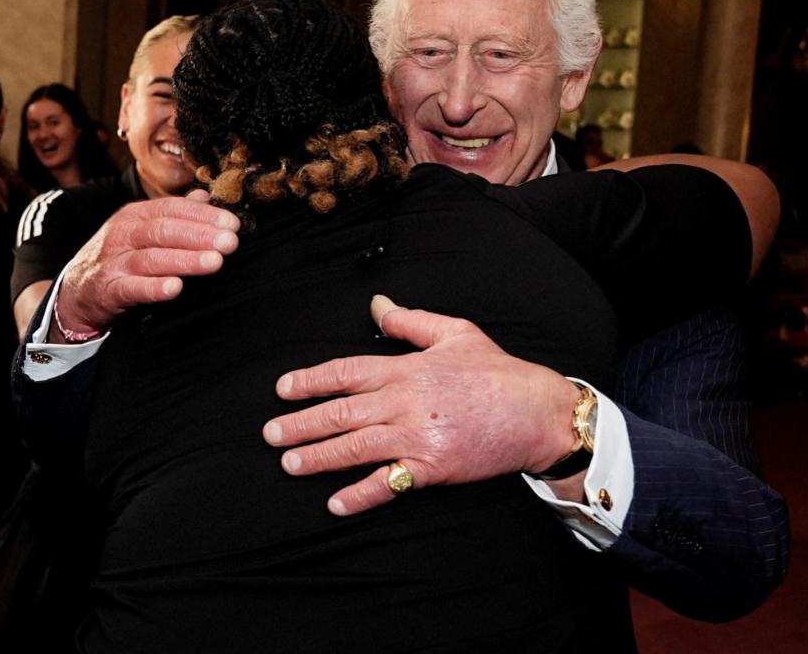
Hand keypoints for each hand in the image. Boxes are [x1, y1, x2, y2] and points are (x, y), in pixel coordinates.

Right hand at [53, 189, 240, 338]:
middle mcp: (123, 234)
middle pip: (164, 230)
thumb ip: (173, 215)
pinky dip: (153, 288)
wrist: (76, 291)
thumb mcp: (142, 230)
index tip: (232, 224)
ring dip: (185, 259)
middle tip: (230, 242)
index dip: (203, 215)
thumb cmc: (117, 258)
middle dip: (200, 235)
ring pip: (151, 257)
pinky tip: (175, 288)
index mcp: (135, 216)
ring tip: (214, 262)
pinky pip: (132, 288)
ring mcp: (114, 261)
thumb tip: (205, 197)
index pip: (171, 209)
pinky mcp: (107, 289)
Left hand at [264, 295, 579, 515]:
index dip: (310, 381)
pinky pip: (386, 483)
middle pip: (341, 413)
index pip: (346, 373)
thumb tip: (376, 305)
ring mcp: (416, 437)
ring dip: (318, 457)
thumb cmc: (497, 372)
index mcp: (407, 368)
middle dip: (301, 423)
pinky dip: (359, 495)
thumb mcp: (454, 332)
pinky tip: (335, 502)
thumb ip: (409, 321)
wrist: (537, 412)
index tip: (283, 389)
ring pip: (355, 448)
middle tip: (271, 433)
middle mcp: (405, 402)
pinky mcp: (431, 468)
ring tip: (290, 463)